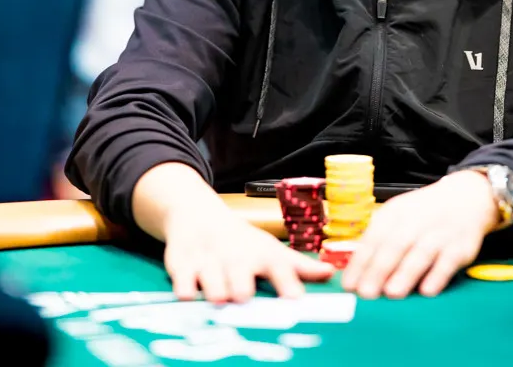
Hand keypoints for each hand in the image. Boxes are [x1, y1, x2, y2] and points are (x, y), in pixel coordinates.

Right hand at [163, 209, 333, 303]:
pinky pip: (183, 285)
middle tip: (244, 296)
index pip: (278, 268)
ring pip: (212, 284)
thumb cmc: (241, 241)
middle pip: (241, 279)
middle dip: (242, 288)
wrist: (197, 214)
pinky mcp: (181, 266)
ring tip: (219, 297)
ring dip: (216, 292)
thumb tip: (331, 275)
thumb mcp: (270, 249)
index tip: (294, 298)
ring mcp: (208, 261)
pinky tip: (189, 294)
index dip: (287, 283)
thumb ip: (299, 267)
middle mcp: (236, 258)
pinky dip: (186, 290)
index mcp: (262, 255)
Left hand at [340, 170, 498, 299]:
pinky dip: (437, 276)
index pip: (374, 238)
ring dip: (406, 274)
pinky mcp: (461, 246)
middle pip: (395, 245)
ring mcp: (440, 233)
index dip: (361, 262)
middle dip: (379, 270)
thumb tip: (354, 270)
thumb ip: (378, 240)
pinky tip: (427, 290)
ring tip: (392, 293)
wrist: (467, 196)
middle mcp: (416, 221)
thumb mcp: (397, 216)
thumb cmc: (424, 213)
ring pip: (421, 254)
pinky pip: (448, 262)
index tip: (349, 284)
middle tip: (366, 293)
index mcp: (395, 214)